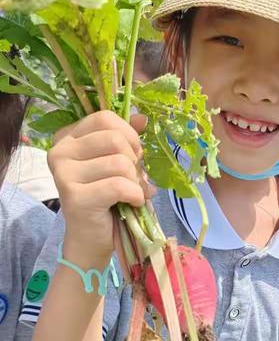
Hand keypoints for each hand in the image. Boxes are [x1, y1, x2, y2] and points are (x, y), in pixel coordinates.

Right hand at [47, 111, 154, 263]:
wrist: (92, 236)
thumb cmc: (107, 193)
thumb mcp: (118, 158)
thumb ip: (127, 136)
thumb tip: (142, 117)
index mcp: (68, 136)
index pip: (104, 118)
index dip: (128, 134)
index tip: (132, 153)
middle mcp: (60, 152)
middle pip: (114, 139)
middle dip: (134, 159)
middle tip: (133, 176)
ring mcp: (63, 175)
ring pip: (120, 163)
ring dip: (135, 180)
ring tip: (131, 191)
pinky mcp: (75, 198)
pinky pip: (119, 186)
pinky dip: (136, 195)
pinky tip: (132, 202)